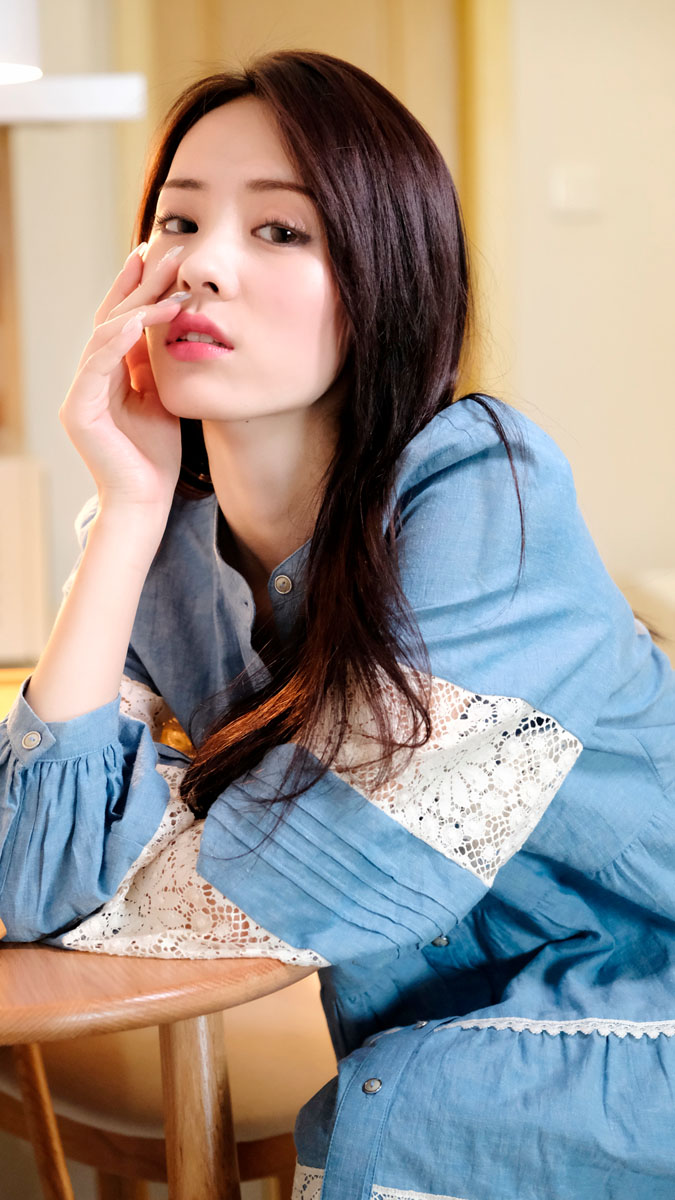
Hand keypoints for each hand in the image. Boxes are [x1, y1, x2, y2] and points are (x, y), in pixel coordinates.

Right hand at [60, 243, 188, 513]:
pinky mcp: (79, 411)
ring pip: (104, 336)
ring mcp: (79, 394)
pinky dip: (121, 339)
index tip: (160, 259)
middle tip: (164, 253)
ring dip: (137, 307)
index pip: (120, 323)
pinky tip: (143, 319)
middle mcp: (89, 380)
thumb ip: (155, 366)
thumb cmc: (156, 456)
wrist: (146, 501)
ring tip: (169, 287)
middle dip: (138, 286)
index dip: (138, 290)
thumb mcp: (162, 399)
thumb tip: (165, 326)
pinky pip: (98, 364)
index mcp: (107, 377)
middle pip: (110, 321)